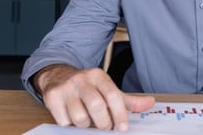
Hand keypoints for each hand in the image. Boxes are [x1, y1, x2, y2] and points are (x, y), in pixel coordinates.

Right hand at [33, 64, 155, 130]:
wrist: (58, 76)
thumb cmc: (88, 87)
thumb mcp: (107, 89)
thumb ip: (128, 100)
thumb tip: (150, 103)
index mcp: (98, 75)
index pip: (113, 95)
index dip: (120, 114)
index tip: (122, 128)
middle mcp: (82, 79)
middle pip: (97, 106)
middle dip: (103, 123)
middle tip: (104, 127)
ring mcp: (66, 88)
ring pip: (79, 118)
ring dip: (85, 125)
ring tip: (87, 120)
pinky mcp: (52, 97)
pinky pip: (64, 122)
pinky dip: (70, 125)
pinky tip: (72, 117)